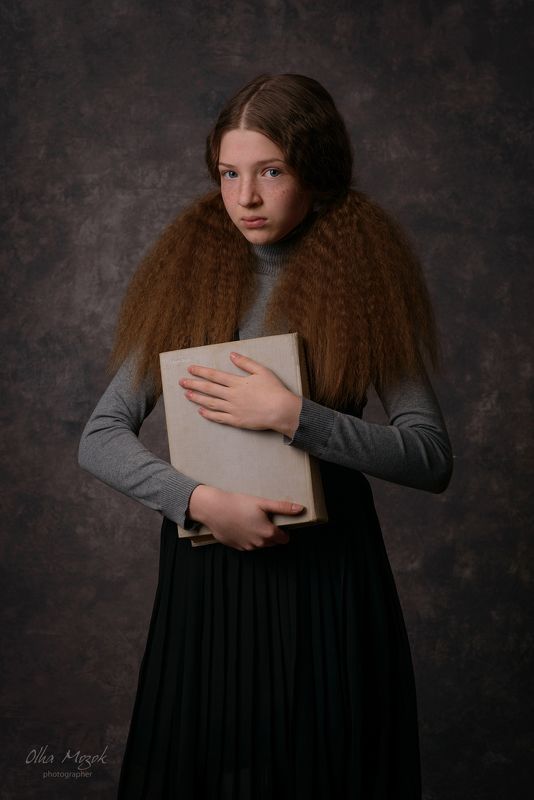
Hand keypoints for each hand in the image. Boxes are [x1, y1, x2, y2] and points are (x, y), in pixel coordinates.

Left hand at [179, 352, 301, 436]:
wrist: (281, 410)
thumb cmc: (274, 390)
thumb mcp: (262, 371)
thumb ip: (245, 363)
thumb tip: (232, 355)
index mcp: (237, 382)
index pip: (214, 375)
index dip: (201, 372)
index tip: (190, 369)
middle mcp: (231, 395)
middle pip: (208, 389)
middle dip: (194, 384)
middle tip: (181, 382)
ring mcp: (232, 409)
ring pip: (210, 403)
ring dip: (197, 398)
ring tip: (187, 395)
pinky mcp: (236, 421)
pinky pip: (219, 417)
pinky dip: (208, 414)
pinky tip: (201, 412)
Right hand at [187, 484, 304, 550]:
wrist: (214, 509)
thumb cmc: (239, 504)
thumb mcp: (263, 503)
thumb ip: (283, 507)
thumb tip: (301, 509)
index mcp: (268, 533)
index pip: (284, 538)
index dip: (283, 530)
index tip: (276, 520)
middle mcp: (259, 544)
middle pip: (272, 542)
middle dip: (271, 533)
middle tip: (263, 518)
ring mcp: (247, 547)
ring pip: (260, 544)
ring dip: (259, 536)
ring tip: (251, 520)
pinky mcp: (237, 547)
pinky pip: (247, 544)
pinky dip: (247, 537)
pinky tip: (241, 526)